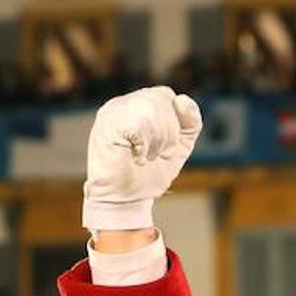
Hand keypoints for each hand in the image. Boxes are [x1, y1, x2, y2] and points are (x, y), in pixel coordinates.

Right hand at [82, 86, 201, 232]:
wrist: (127, 200)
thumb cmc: (151, 172)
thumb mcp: (180, 145)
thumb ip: (190, 121)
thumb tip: (182, 99)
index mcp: (138, 104)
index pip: (165, 95)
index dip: (176, 120)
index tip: (170, 147)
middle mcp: (123, 104)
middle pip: (160, 98)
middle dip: (170, 132)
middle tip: (160, 154)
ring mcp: (111, 114)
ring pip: (148, 108)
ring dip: (158, 139)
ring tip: (148, 156)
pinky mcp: (105, 128)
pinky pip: (135, 123)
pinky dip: (144, 145)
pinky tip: (137, 158)